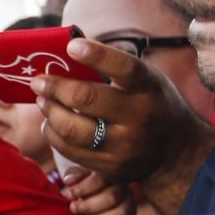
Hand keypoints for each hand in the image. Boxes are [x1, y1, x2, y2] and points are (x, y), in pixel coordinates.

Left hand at [34, 39, 209, 184]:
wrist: (176, 152)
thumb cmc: (154, 103)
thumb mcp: (149, 81)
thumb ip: (116, 69)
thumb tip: (68, 50)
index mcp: (150, 89)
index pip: (124, 68)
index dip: (97, 55)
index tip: (71, 46)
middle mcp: (140, 118)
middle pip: (86, 100)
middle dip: (55, 88)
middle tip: (38, 81)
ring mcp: (124, 147)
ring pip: (72, 130)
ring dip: (49, 112)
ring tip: (42, 101)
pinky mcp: (111, 168)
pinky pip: (71, 151)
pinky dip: (53, 134)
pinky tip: (51, 123)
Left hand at [57, 164, 136, 214]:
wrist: (90, 196)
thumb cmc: (82, 184)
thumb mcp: (75, 176)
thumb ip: (72, 176)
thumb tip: (69, 181)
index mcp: (109, 173)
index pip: (102, 179)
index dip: (84, 188)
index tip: (69, 194)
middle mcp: (123, 187)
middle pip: (112, 197)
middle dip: (90, 206)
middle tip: (73, 208)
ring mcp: (129, 202)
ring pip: (121, 212)